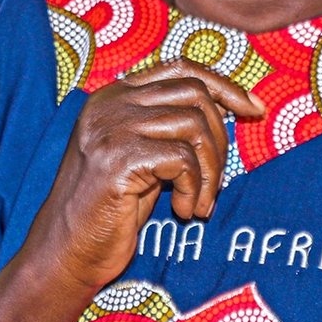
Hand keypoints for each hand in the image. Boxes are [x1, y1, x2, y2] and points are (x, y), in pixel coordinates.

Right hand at [21, 61, 262, 295]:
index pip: (181, 69)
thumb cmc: (110, 210)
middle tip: (215, 185)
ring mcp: (111, 128)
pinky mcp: (118, 158)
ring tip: (199, 205)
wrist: (66, 251)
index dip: (224, 86)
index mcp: (114, 95)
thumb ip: (170, 127)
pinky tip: (184, 212)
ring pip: (195, 125)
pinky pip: (184, 160)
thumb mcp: (143, 157)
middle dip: (220, 141)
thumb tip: (231, 107)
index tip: (255, 110)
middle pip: (194, 94)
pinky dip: (196, 189)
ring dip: (211, 172)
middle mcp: (110, 103)